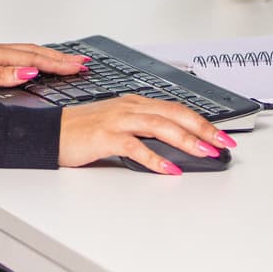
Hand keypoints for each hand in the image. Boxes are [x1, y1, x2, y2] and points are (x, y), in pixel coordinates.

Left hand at [0, 40, 86, 87]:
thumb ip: (3, 75)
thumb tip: (29, 71)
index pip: (35, 59)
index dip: (59, 64)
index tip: (79, 67)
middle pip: (36, 52)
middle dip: (62, 58)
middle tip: (83, 63)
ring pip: (29, 52)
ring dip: (50, 56)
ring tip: (68, 61)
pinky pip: (20, 54)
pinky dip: (35, 57)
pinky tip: (38, 62)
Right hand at [58, 95, 236, 174]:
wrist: (49, 132)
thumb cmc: (81, 132)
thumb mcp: (116, 127)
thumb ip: (142, 133)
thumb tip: (173, 148)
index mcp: (133, 103)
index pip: (175, 109)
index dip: (201, 121)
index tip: (221, 135)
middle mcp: (129, 107)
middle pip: (174, 113)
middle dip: (203, 128)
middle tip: (223, 143)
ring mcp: (117, 120)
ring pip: (159, 126)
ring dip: (186, 139)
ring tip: (205, 153)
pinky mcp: (105, 136)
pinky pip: (136, 147)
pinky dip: (155, 158)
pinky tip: (169, 168)